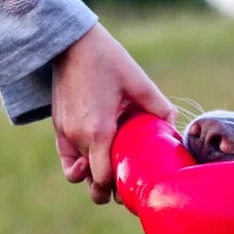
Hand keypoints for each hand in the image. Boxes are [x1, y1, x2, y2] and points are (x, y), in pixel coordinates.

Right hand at [52, 23, 177, 203]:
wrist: (69, 42)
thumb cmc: (106, 59)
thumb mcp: (138, 81)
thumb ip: (159, 107)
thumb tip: (175, 127)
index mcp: (99, 132)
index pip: (105, 180)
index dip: (119, 190)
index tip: (135, 187)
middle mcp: (79, 138)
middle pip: (92, 185)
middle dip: (107, 191)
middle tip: (126, 184)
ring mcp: (65, 135)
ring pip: (78, 175)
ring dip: (93, 178)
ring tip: (110, 169)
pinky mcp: (58, 128)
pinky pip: (67, 160)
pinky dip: (78, 166)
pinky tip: (93, 159)